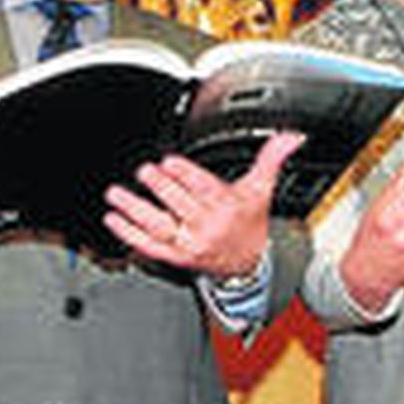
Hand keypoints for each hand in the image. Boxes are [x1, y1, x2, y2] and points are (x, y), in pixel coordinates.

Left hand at [103, 132, 303, 277]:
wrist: (247, 266)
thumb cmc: (249, 222)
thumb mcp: (261, 188)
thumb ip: (271, 158)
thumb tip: (291, 137)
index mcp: (227, 206)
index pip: (206, 189)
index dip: (186, 175)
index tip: (170, 162)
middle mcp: (207, 226)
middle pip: (181, 206)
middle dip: (161, 188)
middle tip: (144, 171)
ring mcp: (189, 243)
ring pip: (160, 226)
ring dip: (135, 210)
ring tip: (115, 194)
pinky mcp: (175, 256)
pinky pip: (149, 246)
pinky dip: (128, 234)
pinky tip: (113, 219)